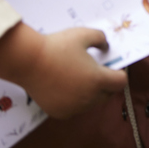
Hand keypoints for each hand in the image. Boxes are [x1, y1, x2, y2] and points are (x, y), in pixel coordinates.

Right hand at [0, 23, 126, 119]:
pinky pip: (74, 108)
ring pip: (91, 102)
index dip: (119, 73)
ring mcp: (73, 108)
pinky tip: (65, 85)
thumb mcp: (84, 34)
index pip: (121, 82)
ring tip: (78, 76)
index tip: (112, 66)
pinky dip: (74, 99)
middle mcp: (88, 98)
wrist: (28, 61)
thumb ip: (101, 40)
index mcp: (97, 80)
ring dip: (90, 92)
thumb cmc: (57, 46)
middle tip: (95, 70)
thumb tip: (106, 48)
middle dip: (106, 83)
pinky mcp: (59, 112)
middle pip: (107, 94)